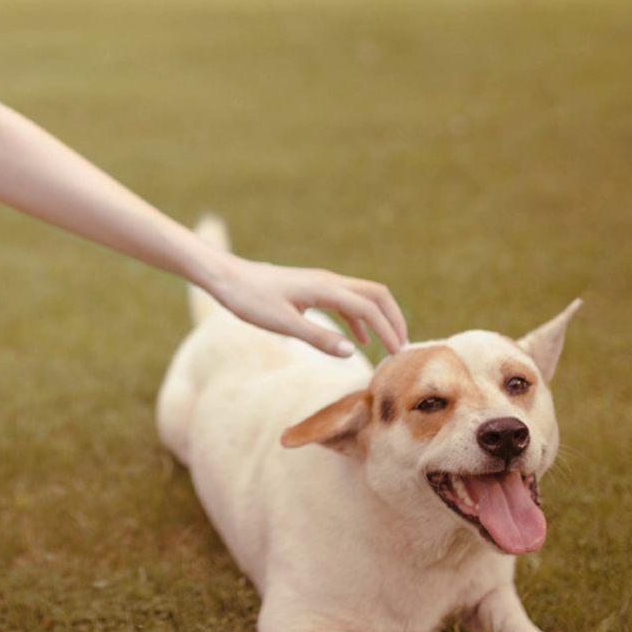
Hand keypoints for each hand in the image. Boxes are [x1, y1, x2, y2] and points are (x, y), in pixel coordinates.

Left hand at [204, 255, 407, 355]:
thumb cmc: (251, 300)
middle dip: (393, 320)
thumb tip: (351, 351)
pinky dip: (359, 320)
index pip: (369, 307)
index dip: (387, 330)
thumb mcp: (283, 324)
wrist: (227, 278)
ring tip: (388, 347)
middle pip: (376, 295)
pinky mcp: (313, 289)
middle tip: (404, 348)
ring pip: (363, 297)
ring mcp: (322, 283)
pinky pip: (346, 301)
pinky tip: (358, 341)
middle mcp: (329, 281)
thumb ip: (317, 338)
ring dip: (379, 319)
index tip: (399, 354)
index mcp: (325, 288)